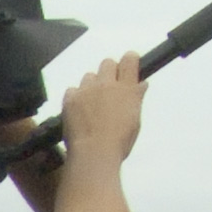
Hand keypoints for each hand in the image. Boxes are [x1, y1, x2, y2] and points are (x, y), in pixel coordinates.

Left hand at [57, 52, 146, 168]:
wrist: (94, 152)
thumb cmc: (119, 142)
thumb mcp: (135, 121)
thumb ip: (136, 99)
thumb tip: (140, 86)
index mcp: (127, 89)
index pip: (129, 59)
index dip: (129, 60)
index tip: (128, 66)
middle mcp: (107, 84)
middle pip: (107, 63)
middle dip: (109, 72)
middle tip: (109, 89)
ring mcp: (87, 90)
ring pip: (89, 76)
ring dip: (92, 86)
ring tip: (92, 105)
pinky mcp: (70, 98)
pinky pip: (72, 89)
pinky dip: (76, 97)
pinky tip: (79, 110)